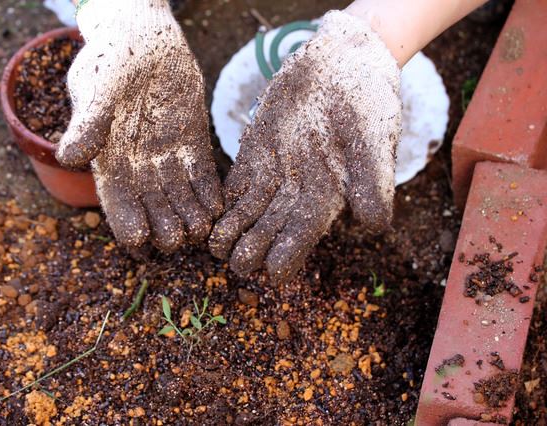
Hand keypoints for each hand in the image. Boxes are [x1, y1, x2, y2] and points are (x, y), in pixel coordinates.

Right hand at [57, 0, 221, 250]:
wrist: (143, 35)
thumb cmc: (110, 58)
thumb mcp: (96, 88)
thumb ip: (88, 123)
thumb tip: (68, 157)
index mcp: (109, 160)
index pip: (118, 204)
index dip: (128, 224)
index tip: (140, 239)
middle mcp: (139, 165)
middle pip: (153, 209)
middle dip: (165, 228)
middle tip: (179, 237)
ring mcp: (167, 155)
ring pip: (180, 198)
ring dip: (191, 217)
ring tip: (202, 229)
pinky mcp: (192, 141)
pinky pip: (201, 174)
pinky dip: (209, 193)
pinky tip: (217, 207)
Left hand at [209, 11, 401, 280]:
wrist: (342, 62)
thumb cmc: (365, 100)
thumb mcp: (376, 136)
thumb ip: (373, 179)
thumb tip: (374, 224)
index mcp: (328, 195)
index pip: (305, 234)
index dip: (290, 254)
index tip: (274, 272)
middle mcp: (299, 191)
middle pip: (272, 230)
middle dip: (253, 250)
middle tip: (236, 264)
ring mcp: (276, 174)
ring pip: (250, 213)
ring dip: (233, 233)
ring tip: (215, 249)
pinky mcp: (256, 155)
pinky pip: (237, 185)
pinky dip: (225, 203)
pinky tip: (210, 217)